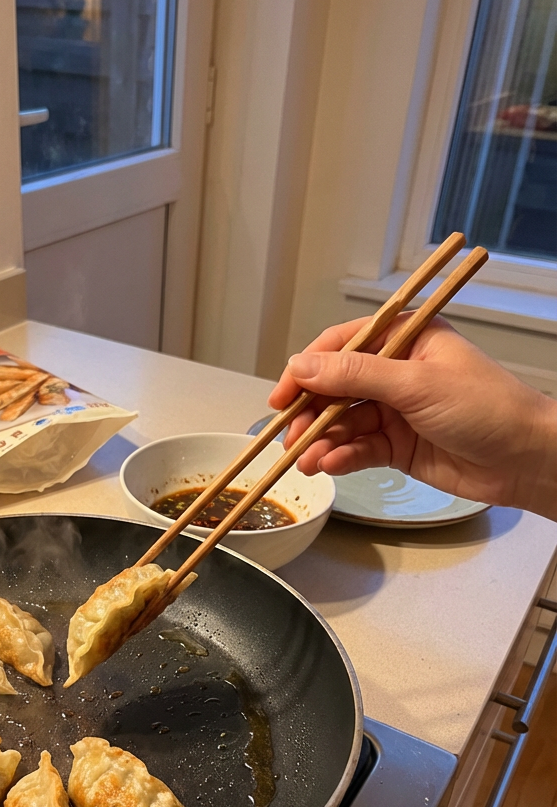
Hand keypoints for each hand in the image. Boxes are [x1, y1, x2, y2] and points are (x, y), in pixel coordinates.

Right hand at [267, 316, 556, 519]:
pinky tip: (331, 466)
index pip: (341, 346)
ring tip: (307, 461)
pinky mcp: (396, 447)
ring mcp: (395, 411)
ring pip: (342, 423)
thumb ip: (356, 375)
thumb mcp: (416, 384)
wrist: (525, 460)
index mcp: (404, 340)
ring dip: (321, 441)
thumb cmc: (486, 408)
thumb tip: (302, 365)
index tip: (282, 395)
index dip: (306, 369)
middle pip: (335, 388)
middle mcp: (395, 372)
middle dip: (310, 413)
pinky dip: (341, 458)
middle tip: (290, 436)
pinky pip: (358, 449)